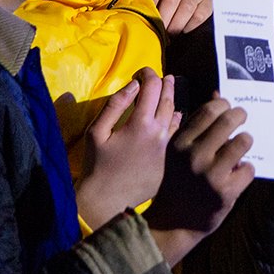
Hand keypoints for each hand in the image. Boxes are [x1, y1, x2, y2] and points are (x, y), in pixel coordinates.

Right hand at [75, 67, 178, 228]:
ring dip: (173, 100)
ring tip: (170, 89)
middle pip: (168, 100)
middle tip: (163, 76)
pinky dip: (177, 120)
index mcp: (141, 123)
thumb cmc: (97, 166)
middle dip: (165, 84)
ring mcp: (167, 147)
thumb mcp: (97, 132)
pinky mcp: (169, 159)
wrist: (107, 201)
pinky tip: (176, 116)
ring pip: (176, 116)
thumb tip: (133, 85)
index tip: (141, 72)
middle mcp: (159, 133)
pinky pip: (176, 134)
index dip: (147, 75)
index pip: (151, 88)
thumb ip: (114, 105)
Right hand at [144, 94, 254, 265]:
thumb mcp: (180, 150)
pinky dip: (246, 169)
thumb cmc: (180, 179)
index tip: (228, 107)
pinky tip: (237, 173)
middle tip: (242, 118)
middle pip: (230, 120)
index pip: (210, 111)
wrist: (173, 223)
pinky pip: (249, 168)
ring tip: (242, 144)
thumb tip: (219, 94)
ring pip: (244, 141)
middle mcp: (195, 157)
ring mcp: (211, 175)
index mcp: (181, 143)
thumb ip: (198, 123)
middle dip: (241, 115)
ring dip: (246, 140)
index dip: (224, 104)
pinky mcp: (226, 193)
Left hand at [146, 0, 212, 34]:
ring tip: (170, 35)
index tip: (146, 15)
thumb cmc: (160, 18)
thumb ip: (145, 10)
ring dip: (176, 24)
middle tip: (159, 32)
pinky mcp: (207, 4)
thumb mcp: (151, 11)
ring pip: (187, 7)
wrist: (180, 28)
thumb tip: (138, 20)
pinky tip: (184, 32)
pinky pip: (200, 14)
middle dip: (164, 18)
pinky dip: (190, 26)